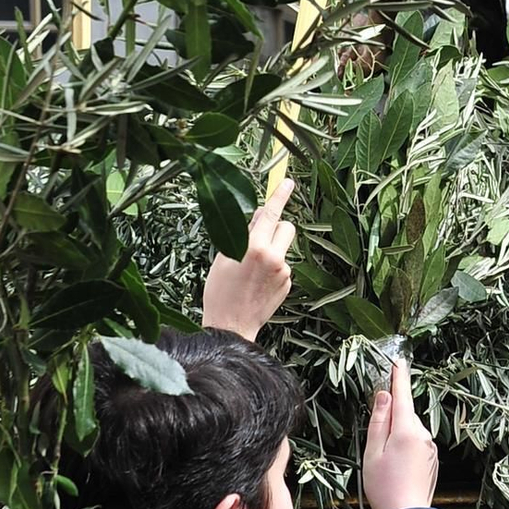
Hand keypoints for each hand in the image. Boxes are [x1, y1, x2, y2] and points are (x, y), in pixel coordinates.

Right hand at [202, 178, 294, 342]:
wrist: (231, 325)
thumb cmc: (220, 292)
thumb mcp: (223, 257)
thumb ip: (243, 235)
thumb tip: (258, 218)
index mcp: (255, 248)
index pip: (271, 214)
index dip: (280, 196)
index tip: (287, 182)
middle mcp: (274, 257)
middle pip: (286, 227)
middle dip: (275, 227)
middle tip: (259, 238)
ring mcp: (283, 271)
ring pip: (284, 247)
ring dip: (273, 249)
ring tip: (254, 269)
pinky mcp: (288, 283)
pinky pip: (283, 265)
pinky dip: (273, 268)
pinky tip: (258, 283)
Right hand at [362, 356, 437, 508]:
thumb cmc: (384, 487)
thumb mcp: (372, 451)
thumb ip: (378, 420)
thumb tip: (384, 396)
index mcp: (407, 430)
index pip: (402, 396)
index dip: (398, 378)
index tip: (398, 362)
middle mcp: (423, 435)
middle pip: (404, 415)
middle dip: (391, 420)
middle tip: (376, 445)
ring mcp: (430, 448)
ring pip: (410, 431)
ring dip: (397, 437)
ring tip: (386, 464)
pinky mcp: (432, 459)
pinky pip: (416, 444)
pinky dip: (405, 448)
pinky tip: (397, 468)